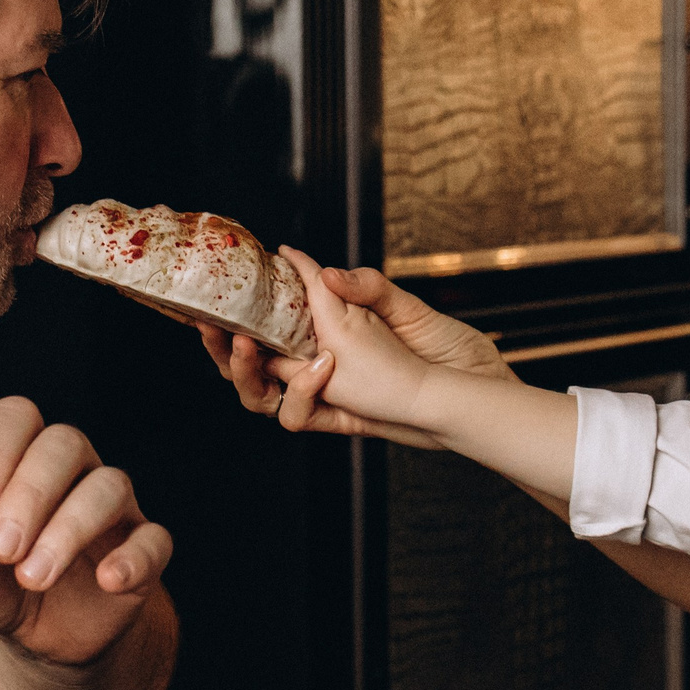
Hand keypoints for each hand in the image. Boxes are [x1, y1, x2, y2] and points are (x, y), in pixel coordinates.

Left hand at [0, 397, 176, 670]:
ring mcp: (115, 507)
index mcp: (23, 460)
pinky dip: (133, 557)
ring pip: (109, 485)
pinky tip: (107, 580)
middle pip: (64, 444)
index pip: (17, 418)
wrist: (42, 639)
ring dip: (68, 529)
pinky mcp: (145, 548)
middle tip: (2, 549)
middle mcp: (74, 470)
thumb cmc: (1, 590)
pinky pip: (155, 538)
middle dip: (29, 495)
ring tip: (34, 577)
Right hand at [198, 253, 509, 445]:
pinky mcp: (341, 419)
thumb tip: (319, 269)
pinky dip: (299, 393)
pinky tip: (320, 366)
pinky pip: (297, 417)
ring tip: (244, 346)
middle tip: (209, 325)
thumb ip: (365, 287)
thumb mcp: (407, 306)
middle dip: (219, 344)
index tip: (219, 289)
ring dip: (242, 371)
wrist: (479, 392)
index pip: (270, 320)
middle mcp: (319, 362)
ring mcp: (328, 393)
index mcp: (328, 330)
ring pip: (261, 393)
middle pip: (250, 361)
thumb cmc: (448, 348)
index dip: (239, 309)